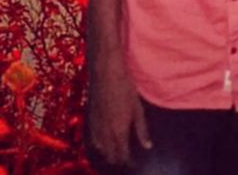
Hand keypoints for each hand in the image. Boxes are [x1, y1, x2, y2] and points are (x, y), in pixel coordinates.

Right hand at [88, 50, 151, 165]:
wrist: (105, 74)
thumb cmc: (125, 89)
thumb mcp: (137, 109)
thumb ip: (142, 130)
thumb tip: (147, 146)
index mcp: (118, 133)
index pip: (123, 156)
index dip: (129, 162)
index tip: (135, 164)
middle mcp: (105, 134)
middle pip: (111, 156)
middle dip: (119, 160)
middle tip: (127, 160)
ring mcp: (95, 128)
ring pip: (101, 150)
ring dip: (109, 154)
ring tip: (117, 153)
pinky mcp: (90, 120)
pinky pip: (93, 141)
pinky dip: (99, 146)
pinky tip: (104, 143)